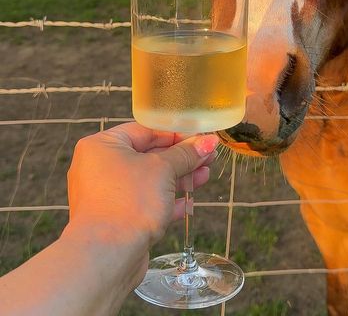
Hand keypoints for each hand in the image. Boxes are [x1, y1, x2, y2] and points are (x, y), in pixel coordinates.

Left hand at [66, 123, 218, 247]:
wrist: (106, 258)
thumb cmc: (126, 204)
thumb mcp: (163, 170)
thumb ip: (185, 154)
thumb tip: (207, 141)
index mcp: (102, 146)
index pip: (145, 131)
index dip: (176, 133)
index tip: (200, 138)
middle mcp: (99, 168)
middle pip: (148, 155)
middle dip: (181, 158)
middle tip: (207, 156)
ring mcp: (107, 196)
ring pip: (149, 181)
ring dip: (178, 179)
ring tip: (204, 176)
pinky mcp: (116, 220)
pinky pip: (144, 204)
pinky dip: (166, 201)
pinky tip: (188, 203)